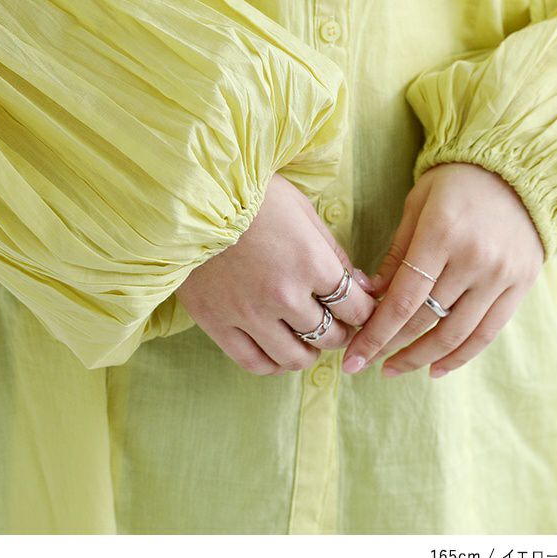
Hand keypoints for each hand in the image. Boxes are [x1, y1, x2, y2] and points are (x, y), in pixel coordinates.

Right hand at [176, 172, 377, 374]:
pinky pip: (254, 362)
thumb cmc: (253, 195)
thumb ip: (334, 253)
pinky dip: (273, 364)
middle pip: (330, 335)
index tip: (358, 307)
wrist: (193, 193)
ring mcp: (248, 313)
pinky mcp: (216, 322)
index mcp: (310, 262)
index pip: (356, 308)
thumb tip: (363, 287)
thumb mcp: (302, 211)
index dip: (364, 311)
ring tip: (306, 339)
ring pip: (294, 357)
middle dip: (340, 331)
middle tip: (335, 323)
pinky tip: (277, 352)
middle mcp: (283, 294)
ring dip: (309, 352)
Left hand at [342, 162, 545, 378]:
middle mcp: (474, 259)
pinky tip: (435, 368)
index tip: (352, 357)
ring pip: (456, 334)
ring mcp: (500, 276)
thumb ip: (396, 253)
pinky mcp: (519, 286)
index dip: (376, 333)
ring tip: (393, 368)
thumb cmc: (453, 185)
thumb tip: (369, 295)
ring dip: (421, 358)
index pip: (404, 298)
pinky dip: (460, 356)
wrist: (513, 173)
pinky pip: (487, 333)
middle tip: (362, 363)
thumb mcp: (416, 207)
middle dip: (389, 347)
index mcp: (441, 234)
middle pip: (426, 319)